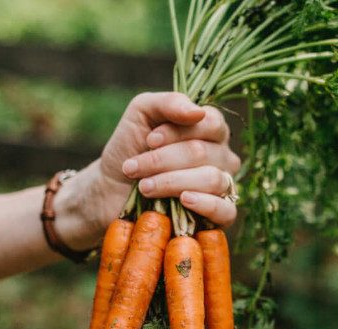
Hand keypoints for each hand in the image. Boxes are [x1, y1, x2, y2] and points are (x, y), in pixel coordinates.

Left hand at [97, 92, 240, 227]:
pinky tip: (183, 200)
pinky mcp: (219, 216)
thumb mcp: (141, 114)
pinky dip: (205, 204)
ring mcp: (223, 186)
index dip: (177, 131)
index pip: (211, 123)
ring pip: (211, 179)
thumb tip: (197, 112)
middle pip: (203, 153)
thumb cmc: (129, 149)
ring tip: (144, 188)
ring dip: (171, 182)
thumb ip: (168, 102)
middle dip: (162, 160)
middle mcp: (222, 156)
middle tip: (134, 168)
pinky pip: (226, 210)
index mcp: (210, 129)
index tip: (148, 140)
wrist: (111, 190)